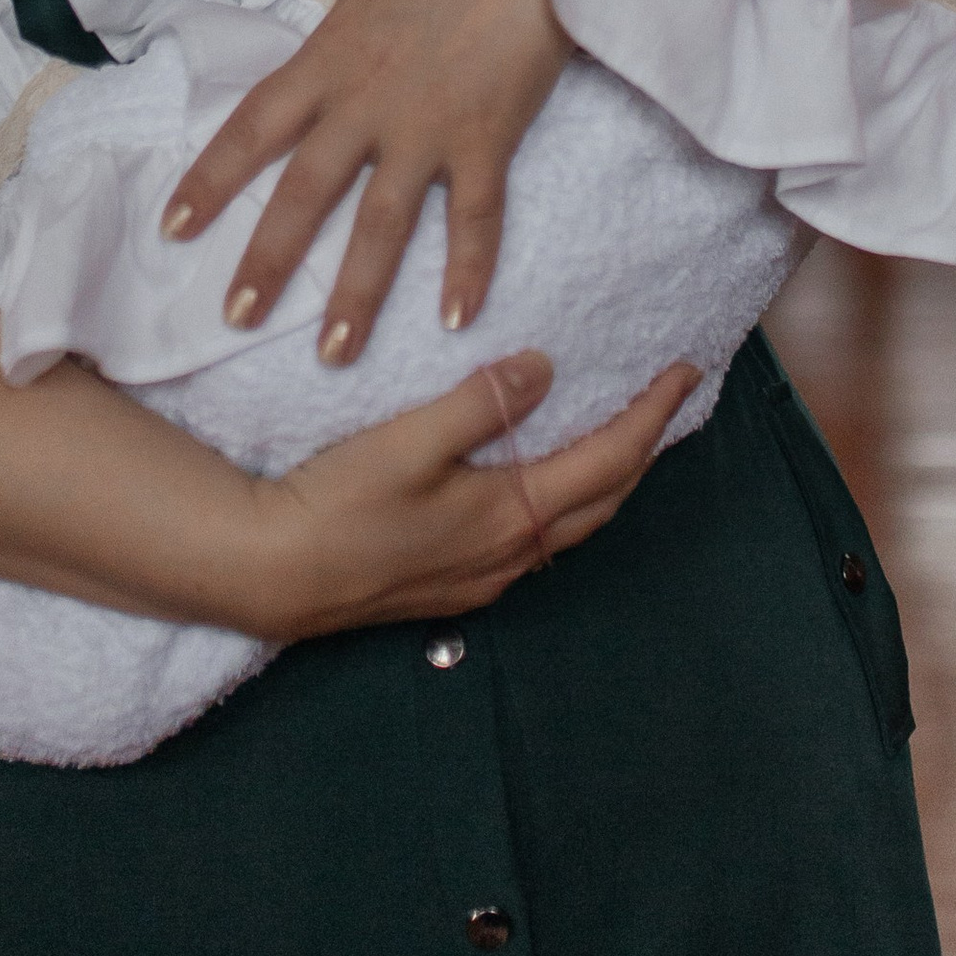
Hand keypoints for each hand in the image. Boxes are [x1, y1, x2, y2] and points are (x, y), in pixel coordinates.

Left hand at [165, 0, 567, 359]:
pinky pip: (476, 217)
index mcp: (329, 58)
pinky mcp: (488, 139)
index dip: (211, 178)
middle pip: (305, 194)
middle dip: (268, 259)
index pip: (252, 126)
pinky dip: (469, 269)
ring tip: (332, 353)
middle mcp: (368, 105)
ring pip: (382, 225)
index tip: (173, 227)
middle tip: (234, 317)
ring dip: (357, 292)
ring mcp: (429, 129)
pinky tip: (458, 320)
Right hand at [228, 349, 698, 644]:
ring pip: (569, 527)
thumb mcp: (410, 439)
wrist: (270, 572)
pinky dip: (561, 506)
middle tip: (666, 404)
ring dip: (605, 483)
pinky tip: (543, 488)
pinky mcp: (449, 587)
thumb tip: (545, 368)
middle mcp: (507, 556)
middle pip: (602, 502)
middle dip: (642, 451)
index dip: (651, 416)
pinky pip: (533, 542)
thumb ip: (482, 402)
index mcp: (512, 516)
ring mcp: (479, 579)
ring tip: (620, 440)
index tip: (685, 372)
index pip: (609, 461)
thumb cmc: (337, 501)